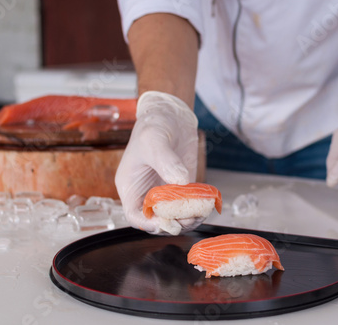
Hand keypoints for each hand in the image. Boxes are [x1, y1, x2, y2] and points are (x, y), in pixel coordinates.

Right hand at [115, 91, 199, 233]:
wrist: (171, 115)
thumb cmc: (153, 125)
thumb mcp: (154, 140)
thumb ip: (166, 161)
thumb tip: (180, 181)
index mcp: (131, 186)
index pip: (134, 215)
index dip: (149, 223)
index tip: (167, 221)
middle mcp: (146, 193)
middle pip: (156, 220)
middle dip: (173, 223)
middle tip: (189, 217)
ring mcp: (165, 192)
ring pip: (174, 217)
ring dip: (188, 219)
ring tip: (200, 212)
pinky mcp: (182, 187)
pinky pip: (188, 206)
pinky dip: (197, 209)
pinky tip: (207, 204)